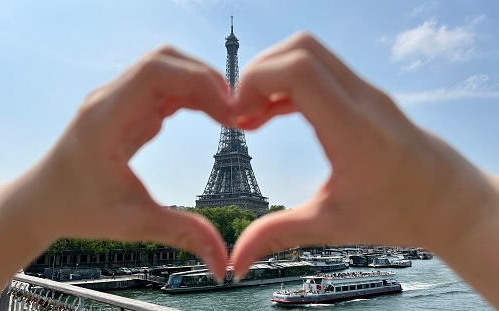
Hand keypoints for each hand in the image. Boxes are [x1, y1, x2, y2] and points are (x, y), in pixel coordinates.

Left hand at [28, 47, 231, 278]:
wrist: (44, 200)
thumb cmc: (79, 209)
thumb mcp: (132, 224)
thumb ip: (180, 234)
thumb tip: (223, 262)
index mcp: (105, 119)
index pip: (154, 73)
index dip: (199, 82)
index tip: (228, 113)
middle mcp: (109, 99)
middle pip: (164, 61)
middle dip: (206, 79)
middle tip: (236, 113)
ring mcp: (117, 98)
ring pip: (166, 67)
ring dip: (201, 84)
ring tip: (228, 115)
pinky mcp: (126, 105)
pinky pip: (164, 84)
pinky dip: (191, 93)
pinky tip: (210, 114)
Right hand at [230, 33, 497, 278]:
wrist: (448, 199)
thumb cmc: (398, 213)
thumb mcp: (332, 226)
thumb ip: (279, 235)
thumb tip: (236, 262)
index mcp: (354, 131)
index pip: (299, 71)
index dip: (256, 82)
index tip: (237, 118)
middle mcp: (363, 100)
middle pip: (301, 48)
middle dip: (257, 74)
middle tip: (240, 114)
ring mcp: (366, 91)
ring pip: (309, 51)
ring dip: (271, 75)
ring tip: (252, 117)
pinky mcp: (363, 92)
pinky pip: (318, 68)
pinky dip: (287, 82)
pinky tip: (272, 114)